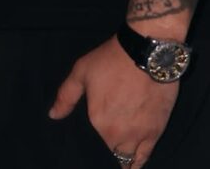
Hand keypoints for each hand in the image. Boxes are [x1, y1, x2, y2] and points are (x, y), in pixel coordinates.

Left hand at [48, 37, 177, 167]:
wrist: (147, 52)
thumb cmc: (112, 59)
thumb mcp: (82, 71)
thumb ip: (66, 96)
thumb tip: (53, 115)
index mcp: (98, 123)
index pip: (92, 149)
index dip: (91, 150)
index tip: (90, 147)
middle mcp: (118, 135)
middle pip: (110, 156)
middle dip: (105, 155)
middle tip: (102, 150)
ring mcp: (138, 136)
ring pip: (127, 161)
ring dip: (121, 161)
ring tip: (117, 159)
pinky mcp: (155, 132)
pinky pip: (145, 157)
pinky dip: (137, 162)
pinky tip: (133, 163)